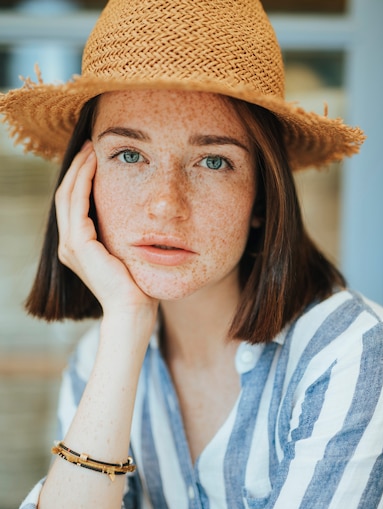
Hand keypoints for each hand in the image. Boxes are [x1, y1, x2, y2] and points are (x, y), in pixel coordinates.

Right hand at [56, 141, 157, 319]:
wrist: (133, 310)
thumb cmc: (136, 286)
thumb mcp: (126, 253)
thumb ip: (122, 234)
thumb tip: (138, 215)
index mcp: (78, 247)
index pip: (74, 204)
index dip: (81, 179)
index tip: (95, 157)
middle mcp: (69, 245)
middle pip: (66, 195)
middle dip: (78, 168)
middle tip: (91, 145)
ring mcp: (71, 245)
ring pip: (68, 195)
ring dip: (80, 169)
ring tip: (92, 148)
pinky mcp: (80, 245)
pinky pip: (78, 204)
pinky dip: (84, 182)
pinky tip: (96, 166)